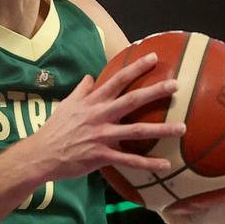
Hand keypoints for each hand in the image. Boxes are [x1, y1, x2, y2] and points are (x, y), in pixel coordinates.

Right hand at [30, 53, 185, 180]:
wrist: (42, 154)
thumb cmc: (55, 129)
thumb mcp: (67, 104)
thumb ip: (81, 90)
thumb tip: (91, 77)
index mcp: (92, 102)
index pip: (117, 80)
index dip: (136, 68)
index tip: (154, 58)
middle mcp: (100, 115)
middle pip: (132, 100)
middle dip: (154, 92)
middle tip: (175, 85)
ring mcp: (102, 136)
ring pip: (136, 131)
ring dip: (161, 129)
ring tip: (182, 127)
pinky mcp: (102, 156)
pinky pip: (129, 160)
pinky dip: (148, 164)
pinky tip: (166, 165)